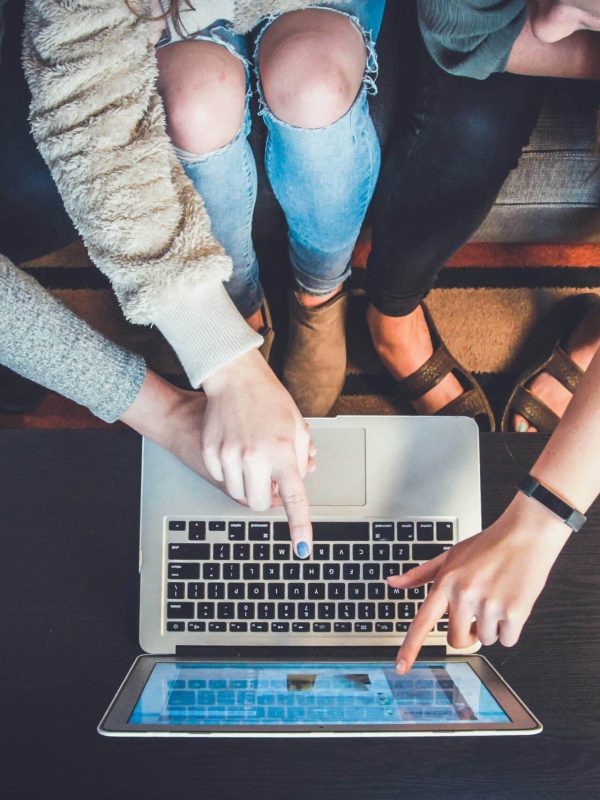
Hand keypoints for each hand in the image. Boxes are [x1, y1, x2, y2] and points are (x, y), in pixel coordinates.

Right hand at [202, 349, 313, 556]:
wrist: (234, 378)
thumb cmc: (269, 400)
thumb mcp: (297, 427)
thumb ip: (301, 459)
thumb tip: (299, 482)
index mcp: (283, 452)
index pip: (294, 499)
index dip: (300, 526)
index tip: (303, 548)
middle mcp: (255, 457)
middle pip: (258, 504)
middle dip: (265, 497)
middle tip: (269, 478)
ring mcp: (230, 456)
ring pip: (238, 494)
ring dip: (248, 484)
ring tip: (252, 457)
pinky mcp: (211, 453)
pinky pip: (222, 478)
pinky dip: (230, 471)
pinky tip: (235, 448)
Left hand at [389, 494, 570, 673]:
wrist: (525, 535)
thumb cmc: (488, 545)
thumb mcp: (449, 555)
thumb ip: (420, 574)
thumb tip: (393, 582)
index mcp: (446, 582)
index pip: (422, 621)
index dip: (410, 647)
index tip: (400, 667)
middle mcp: (465, 595)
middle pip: (457, 640)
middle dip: (467, 633)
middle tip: (477, 611)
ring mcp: (489, 605)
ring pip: (485, 640)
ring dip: (492, 627)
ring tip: (497, 597)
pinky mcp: (514, 612)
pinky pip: (507, 640)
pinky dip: (511, 629)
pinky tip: (511, 603)